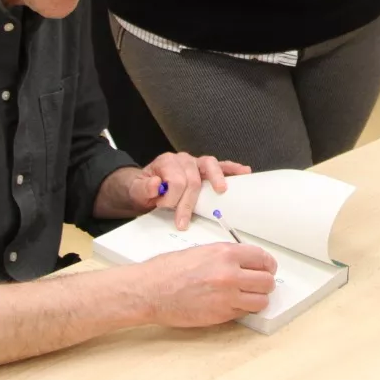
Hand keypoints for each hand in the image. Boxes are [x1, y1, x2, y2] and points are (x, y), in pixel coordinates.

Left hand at [126, 152, 251, 227]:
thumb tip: (156, 185)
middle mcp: (183, 159)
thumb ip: (143, 188)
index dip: (172, 198)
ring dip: (216, 178)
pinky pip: (221, 165)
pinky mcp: (205, 169)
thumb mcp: (136, 190)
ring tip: (220, 190)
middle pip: (193, 179)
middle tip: (182, 221)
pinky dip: (232, 168)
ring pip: (209, 165)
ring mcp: (196, 163)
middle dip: (188, 202)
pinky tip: (244, 172)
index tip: (164, 208)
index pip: (176, 180)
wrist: (145, 187)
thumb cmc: (144, 189)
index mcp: (167, 162)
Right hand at [135, 243, 278, 327]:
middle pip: (267, 281)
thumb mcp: (202, 251)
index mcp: (226, 254)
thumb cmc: (169, 270)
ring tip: (248, 296)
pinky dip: (242, 310)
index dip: (268, 265)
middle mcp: (230, 274)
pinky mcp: (220, 315)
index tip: (267, 268)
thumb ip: (227, 256)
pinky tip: (231, 304)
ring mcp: (226, 296)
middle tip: (259, 284)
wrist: (150, 290)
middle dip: (265, 283)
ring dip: (257, 299)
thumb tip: (246, 262)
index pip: (263, 259)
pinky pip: (243, 313)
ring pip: (261, 300)